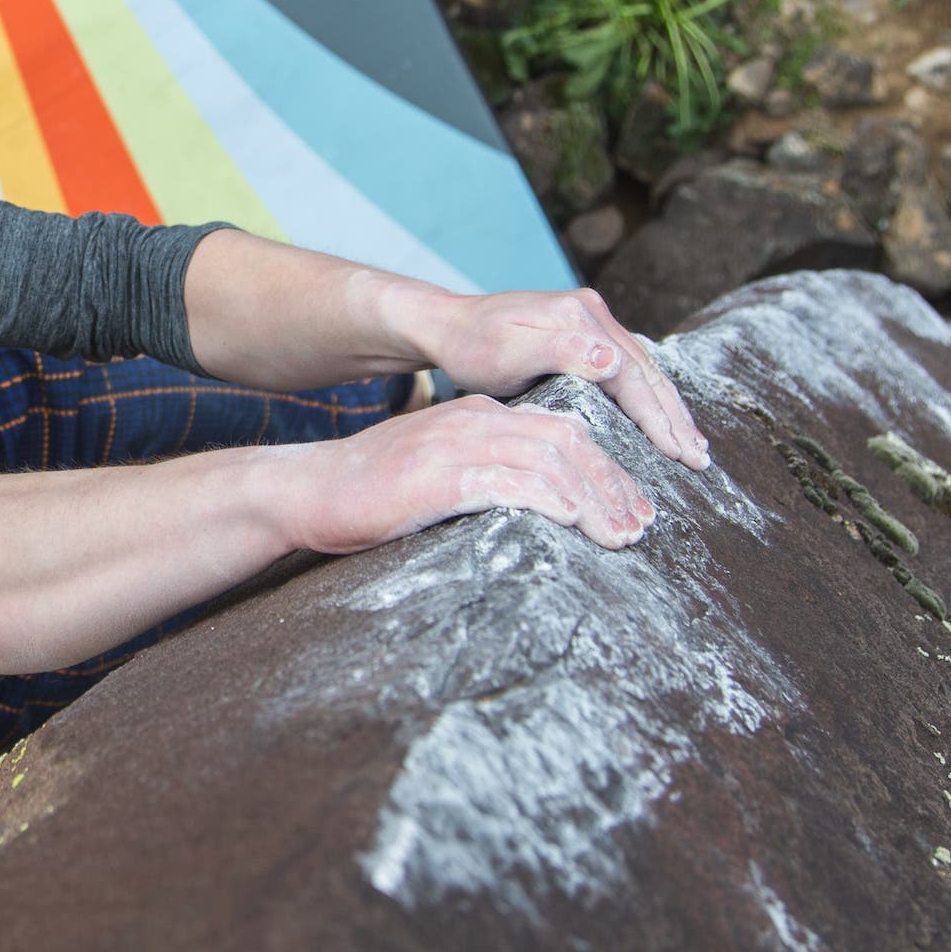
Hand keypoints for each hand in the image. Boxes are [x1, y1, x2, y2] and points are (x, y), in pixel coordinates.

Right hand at [284, 393, 657, 554]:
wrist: (308, 490)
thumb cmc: (372, 495)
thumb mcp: (440, 475)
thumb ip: (486, 478)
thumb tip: (538, 509)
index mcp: (480, 416)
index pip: (564, 432)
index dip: (608, 470)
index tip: (633, 507)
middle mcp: (476, 420)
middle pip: (569, 442)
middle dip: (615, 485)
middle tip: (643, 526)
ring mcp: (457, 444)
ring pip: (550, 460)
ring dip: (596, 499)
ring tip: (622, 535)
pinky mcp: (438, 475)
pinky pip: (509, 481)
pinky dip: (550, 499)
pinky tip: (574, 520)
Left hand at [411, 287, 708, 470]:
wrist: (447, 325)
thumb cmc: (471, 346)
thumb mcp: (507, 352)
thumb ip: (558, 351)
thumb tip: (612, 358)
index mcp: (579, 316)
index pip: (632, 373)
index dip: (657, 416)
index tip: (679, 453)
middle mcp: (592, 313)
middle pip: (646, 371)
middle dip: (675, 417)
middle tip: (699, 460)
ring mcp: (591, 321)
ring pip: (643, 371)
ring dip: (669, 409)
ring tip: (693, 447)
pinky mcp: (585, 334)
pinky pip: (628, 370)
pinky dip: (650, 398)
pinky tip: (662, 422)